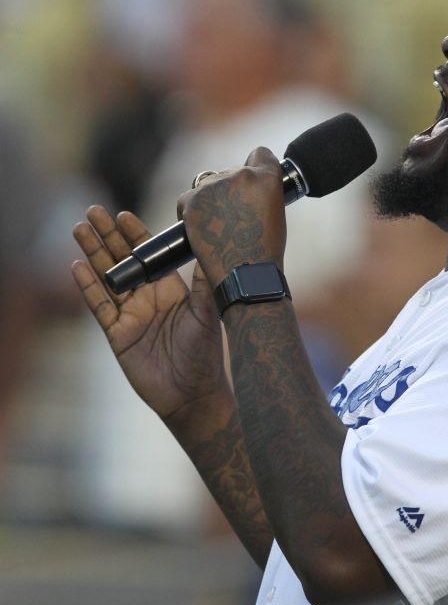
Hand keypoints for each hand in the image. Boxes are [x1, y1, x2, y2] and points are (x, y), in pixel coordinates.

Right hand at [72, 206, 228, 420]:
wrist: (192, 394)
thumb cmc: (206, 354)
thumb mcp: (208, 313)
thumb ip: (205, 283)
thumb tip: (212, 248)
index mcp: (171, 288)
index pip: (150, 255)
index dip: (136, 234)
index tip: (123, 214)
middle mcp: (148, 297)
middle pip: (123, 259)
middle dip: (108, 235)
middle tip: (93, 210)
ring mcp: (130, 314)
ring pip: (107, 277)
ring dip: (93, 253)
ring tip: (79, 229)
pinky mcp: (117, 334)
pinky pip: (98, 306)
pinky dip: (88, 286)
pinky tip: (77, 267)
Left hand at [177, 148, 286, 288]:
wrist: (245, 275)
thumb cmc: (264, 252)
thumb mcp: (275, 214)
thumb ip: (262, 193)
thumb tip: (247, 189)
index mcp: (267, 178)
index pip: (260, 154)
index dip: (256, 167)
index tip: (252, 184)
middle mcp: (241, 175)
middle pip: (231, 172)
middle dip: (232, 190)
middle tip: (236, 219)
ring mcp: (215, 186)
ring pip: (210, 185)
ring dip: (213, 201)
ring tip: (222, 229)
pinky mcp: (193, 200)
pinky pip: (189, 198)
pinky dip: (193, 211)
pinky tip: (204, 230)